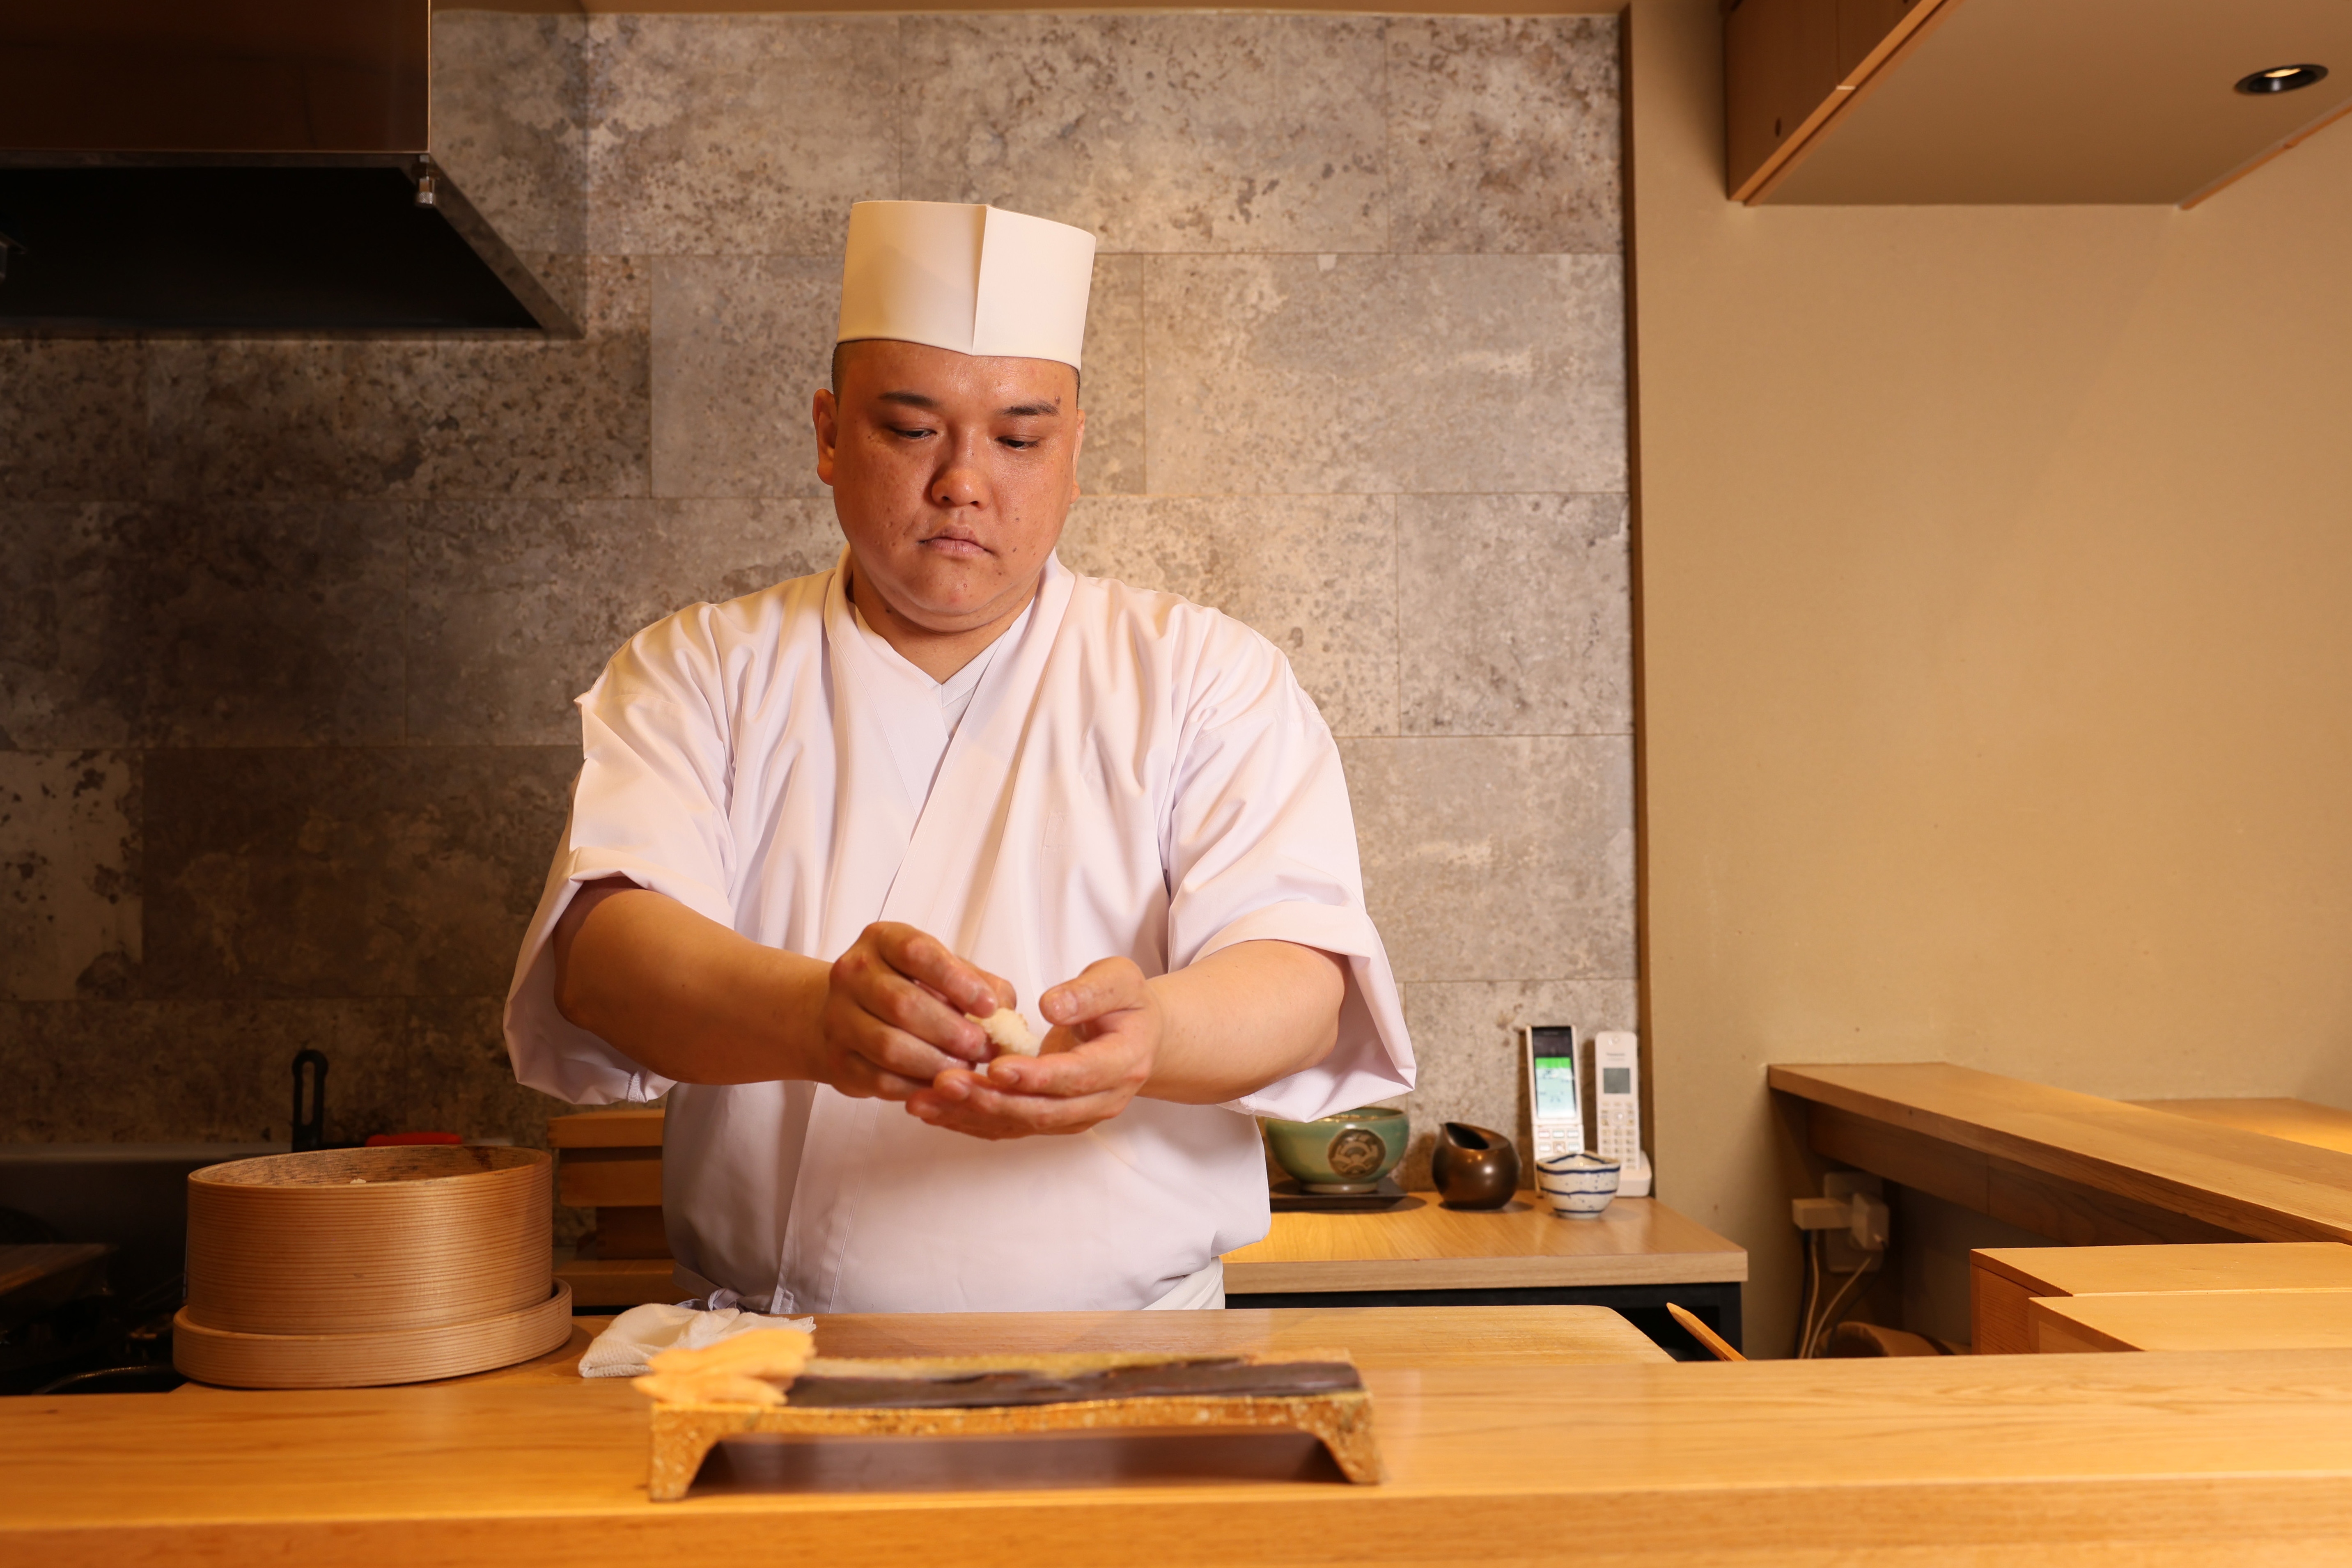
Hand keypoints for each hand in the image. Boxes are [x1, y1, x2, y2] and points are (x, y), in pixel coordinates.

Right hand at [818, 922, 1012, 1100]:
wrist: (849, 1013)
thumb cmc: (910, 987)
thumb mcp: (946, 972)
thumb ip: (980, 983)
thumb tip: (1004, 1011)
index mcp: (882, 940)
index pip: (917, 953)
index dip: (957, 981)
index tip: (989, 1007)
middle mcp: (852, 973)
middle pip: (904, 1004)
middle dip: (953, 1031)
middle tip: (984, 1048)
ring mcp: (838, 1017)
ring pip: (890, 1046)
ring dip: (937, 1063)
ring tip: (966, 1068)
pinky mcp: (837, 1059)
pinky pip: (880, 1079)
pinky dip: (916, 1086)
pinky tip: (939, 1085)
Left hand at [906, 957, 1159, 1138]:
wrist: (1140, 1039)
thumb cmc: (1126, 1004)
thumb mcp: (1120, 981)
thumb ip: (1088, 992)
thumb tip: (1051, 1005)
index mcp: (1123, 1063)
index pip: (1075, 1076)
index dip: (1035, 1075)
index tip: (996, 1066)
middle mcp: (1101, 1101)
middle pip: (1042, 1111)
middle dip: (991, 1101)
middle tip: (944, 1082)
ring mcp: (1076, 1117)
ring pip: (1020, 1125)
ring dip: (970, 1116)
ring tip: (923, 1101)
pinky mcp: (1052, 1122)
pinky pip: (1009, 1128)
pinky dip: (969, 1122)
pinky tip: (932, 1111)